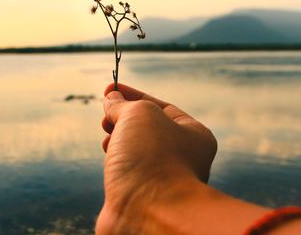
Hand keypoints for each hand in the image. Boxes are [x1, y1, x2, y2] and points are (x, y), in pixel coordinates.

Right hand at [96, 83, 216, 233]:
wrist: (147, 211)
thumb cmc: (152, 158)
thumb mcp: (138, 114)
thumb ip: (123, 103)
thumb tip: (111, 99)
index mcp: (194, 135)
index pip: (162, 106)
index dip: (133, 94)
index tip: (109, 88)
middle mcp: (183, 157)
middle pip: (147, 127)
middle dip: (123, 116)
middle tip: (106, 115)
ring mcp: (163, 177)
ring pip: (136, 148)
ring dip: (118, 136)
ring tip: (107, 135)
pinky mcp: (142, 195)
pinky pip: (128, 168)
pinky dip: (116, 157)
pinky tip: (108, 153)